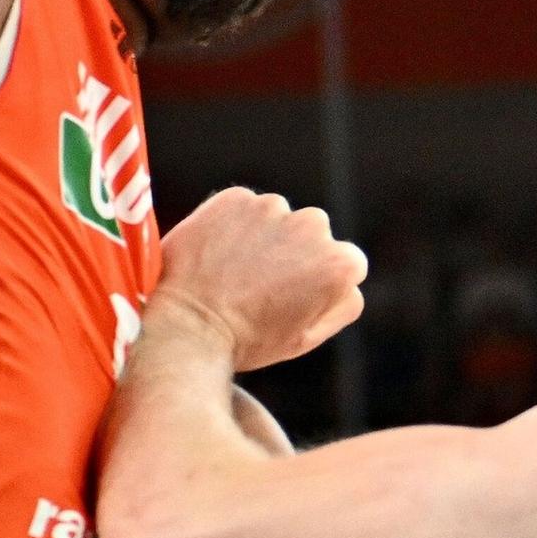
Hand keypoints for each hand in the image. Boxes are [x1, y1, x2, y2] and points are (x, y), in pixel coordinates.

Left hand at [152, 190, 367, 372]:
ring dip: (262, 236)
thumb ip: (341, 303)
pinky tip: (216, 254)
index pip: (344, 263)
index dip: (316, 283)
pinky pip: (242, 209)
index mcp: (340, 264)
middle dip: (293, 252)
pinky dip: (232, 225)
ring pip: (276, 218)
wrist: (187, 324)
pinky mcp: (235, 197)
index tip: (290, 298)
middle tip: (259, 284)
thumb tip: (349, 278)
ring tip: (233, 272)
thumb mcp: (307, 337)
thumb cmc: (249, 340)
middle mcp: (313, 226)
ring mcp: (272, 208)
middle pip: (311, 234)